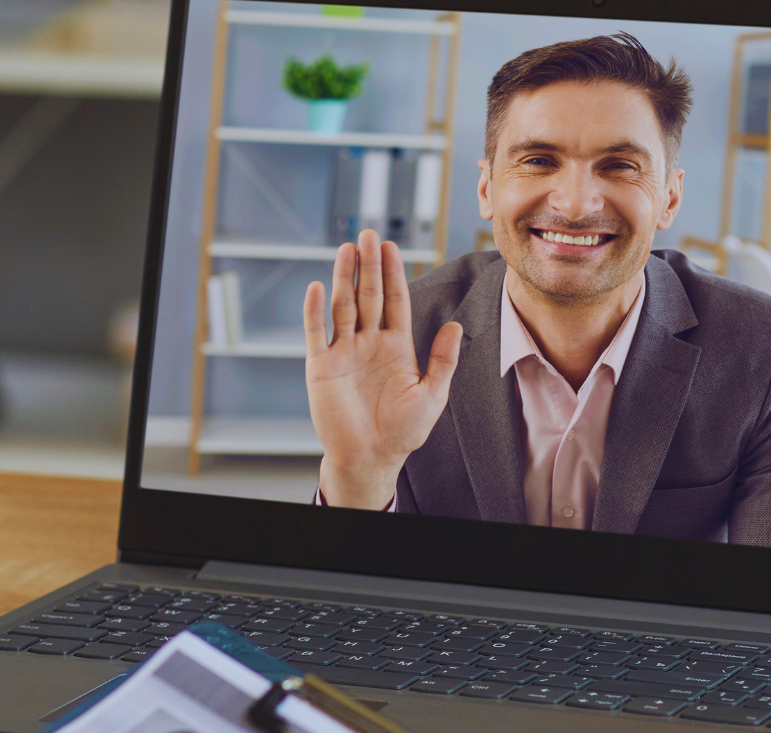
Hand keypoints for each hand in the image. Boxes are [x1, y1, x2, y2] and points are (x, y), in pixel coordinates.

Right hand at [305, 230, 461, 508]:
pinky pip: (316, 334)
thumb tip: (456, 326)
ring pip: (343, 307)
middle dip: (368, 266)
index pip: (394, 301)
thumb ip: (442, 360)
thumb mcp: (431, 395)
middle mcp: (368, 343)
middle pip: (368, 296)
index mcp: (395, 346)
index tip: (390, 247)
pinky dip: (314, 312)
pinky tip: (316, 287)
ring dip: (344, 278)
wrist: (370, 458)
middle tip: (368, 235)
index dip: (392, 274)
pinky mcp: (321, 367)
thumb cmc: (402, 432)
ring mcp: (343, 352)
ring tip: (346, 250)